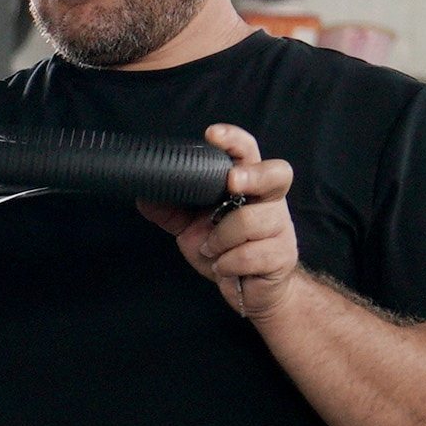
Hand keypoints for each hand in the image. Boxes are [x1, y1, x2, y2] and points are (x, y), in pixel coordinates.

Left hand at [139, 125, 299, 319]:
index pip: (249, 152)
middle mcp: (270, 201)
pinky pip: (249, 255)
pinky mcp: (282, 255)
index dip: (234, 140)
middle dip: (252, 176)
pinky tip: (224, 268)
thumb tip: (143, 195)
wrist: (252, 291)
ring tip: (212, 250)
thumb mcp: (191, 229)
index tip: (212, 134)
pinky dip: (227, 265)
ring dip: (220, 240)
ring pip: (250, 221)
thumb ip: (171, 210)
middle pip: (276, 174)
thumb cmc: (225, 250)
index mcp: (249, 186)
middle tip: (231, 183)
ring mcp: (280, 227)